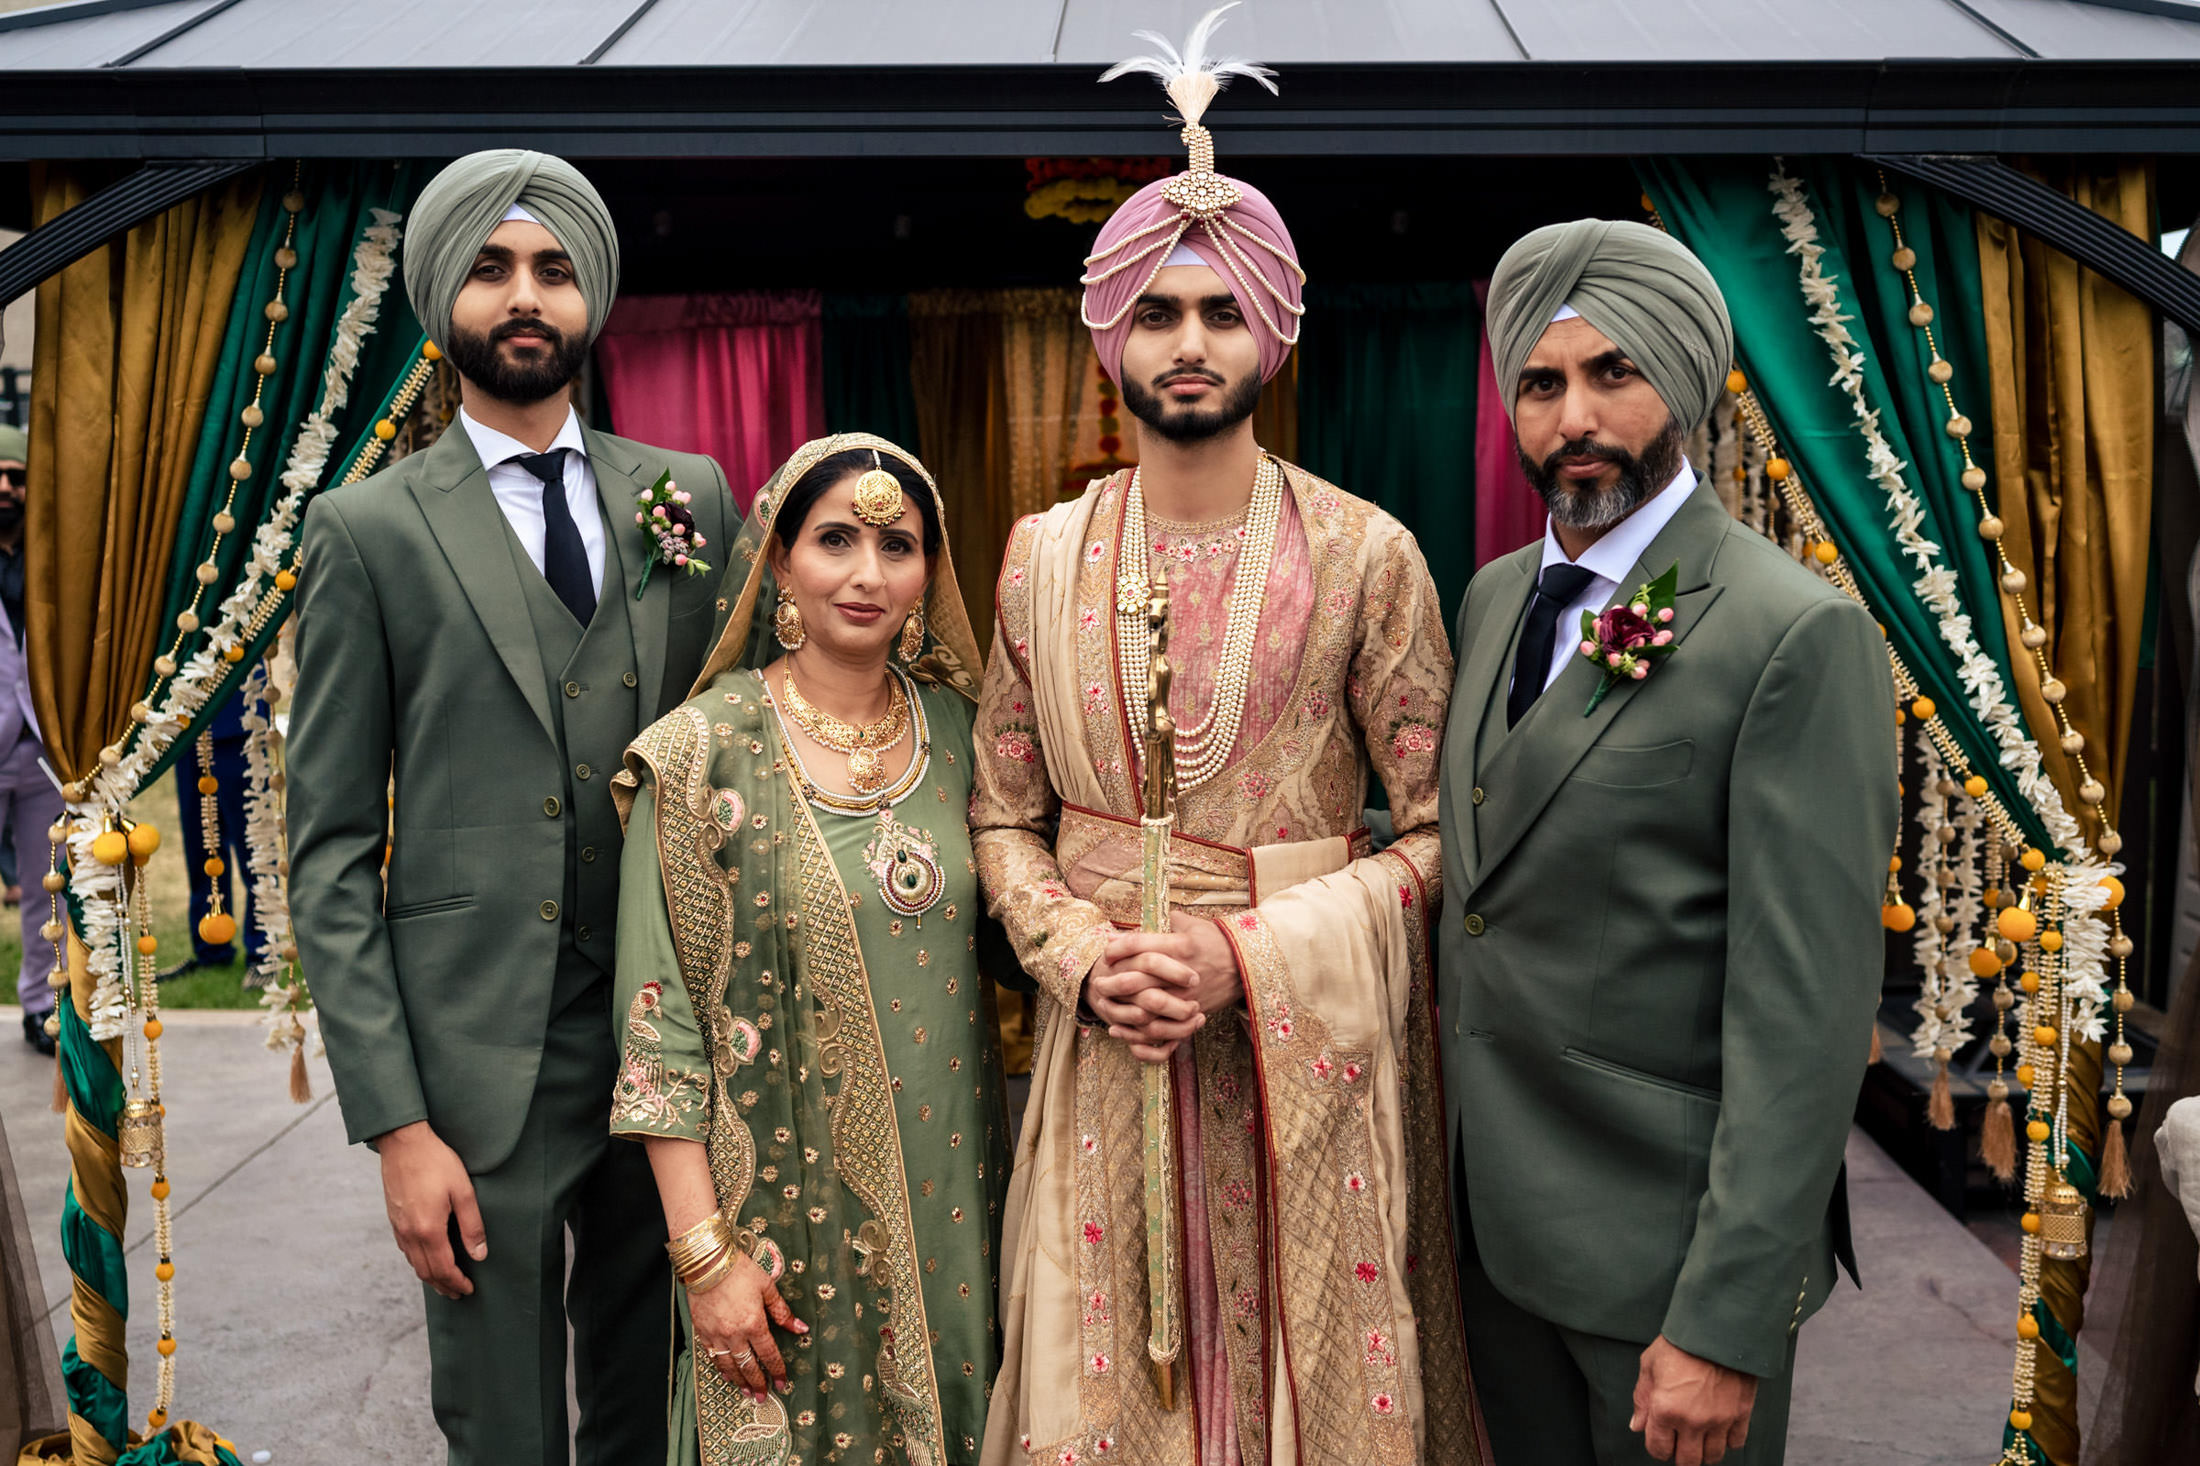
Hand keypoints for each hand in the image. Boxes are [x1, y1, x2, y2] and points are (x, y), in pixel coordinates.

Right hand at [375, 1121, 484, 1299]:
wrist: (403, 1142)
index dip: (457, 1282)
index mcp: (428, 1230)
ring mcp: (398, 1227)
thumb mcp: (462, 1191)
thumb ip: (472, 1226)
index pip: (443, 1269)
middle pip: (426, 1272)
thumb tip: (480, 1255)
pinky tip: (427, 1259)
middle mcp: (409, 1234)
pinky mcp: (393, 1219)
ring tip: (445, 1282)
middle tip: (458, 1293)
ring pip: (413, 1263)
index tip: (469, 1290)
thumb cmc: (436, 1162)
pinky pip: (406, 1250)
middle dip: (443, 1285)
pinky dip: (418, 1262)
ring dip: (430, 1277)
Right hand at [689, 1252, 807, 1401]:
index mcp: (754, 1323)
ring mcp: (716, 1335)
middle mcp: (735, 1334)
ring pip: (729, 1365)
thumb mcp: (767, 1287)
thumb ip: (782, 1311)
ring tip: (746, 1391)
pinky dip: (720, 1368)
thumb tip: (801, 1328)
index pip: (769, 1354)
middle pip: (748, 1365)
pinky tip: (726, 1374)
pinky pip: (712, 1356)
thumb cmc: (739, 1271)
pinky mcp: (702, 1331)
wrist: (707, 1263)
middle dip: (757, 1383)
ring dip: (739, 1380)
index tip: (782, 1382)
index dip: (777, 1370)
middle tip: (762, 1396)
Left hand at [1088, 915, 1243, 1063]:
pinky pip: (1163, 1032)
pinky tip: (1125, 1031)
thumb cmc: (1216, 941)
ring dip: (1122, 1010)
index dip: (1118, 949)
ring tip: (1106, 1008)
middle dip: (1113, 982)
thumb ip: (1162, 922)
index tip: (1107, 952)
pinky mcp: (1191, 1016)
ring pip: (1145, 1010)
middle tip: (1099, 982)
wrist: (1247, 965)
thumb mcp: (1192, 924)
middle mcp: (1180, 974)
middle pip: (1136, 980)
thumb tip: (1133, 928)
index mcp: (1179, 946)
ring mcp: (1186, 998)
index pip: (1139, 946)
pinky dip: (1140, 1035)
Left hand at [1630, 1335, 1757, 1465]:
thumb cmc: (1680, 1343)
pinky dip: (1728, 1440)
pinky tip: (1720, 1427)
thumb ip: (1642, 1399)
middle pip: (1687, 1461)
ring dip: (1705, 1451)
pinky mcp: (1741, 1413)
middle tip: (1681, 1441)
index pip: (1659, 1449)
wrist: (1717, 1328)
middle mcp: (1692, 1421)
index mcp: (1665, 1409)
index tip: (1661, 1438)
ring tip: (1700, 1436)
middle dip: (1681, 1454)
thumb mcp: (1649, 1365)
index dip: (1658, 1447)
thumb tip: (1637, 1426)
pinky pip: (1736, 1443)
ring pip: (1713, 1457)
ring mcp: (1719, 1420)